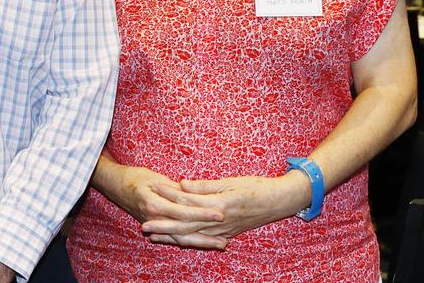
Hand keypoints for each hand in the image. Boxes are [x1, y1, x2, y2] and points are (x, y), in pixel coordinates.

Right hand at [97, 164, 226, 248]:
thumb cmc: (136, 177)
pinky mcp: (155, 227)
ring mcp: (155, 225)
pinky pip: (172, 238)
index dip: (203, 214)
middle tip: (226, 240)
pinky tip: (201, 244)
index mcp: (156, 204)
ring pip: (180, 238)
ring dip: (201, 242)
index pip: (184, 212)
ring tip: (220, 244)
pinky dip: (188, 242)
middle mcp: (155, 218)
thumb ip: (175, 189)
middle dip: (206, 236)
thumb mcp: (156, 178)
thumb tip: (195, 194)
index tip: (221, 214)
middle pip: (185, 231)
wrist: (115, 185)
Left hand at [144, 174, 306, 241]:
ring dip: (172, 237)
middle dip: (163, 226)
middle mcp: (218, 222)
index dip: (168, 196)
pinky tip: (176, 241)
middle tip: (144, 226)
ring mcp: (222, 231)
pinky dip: (188, 241)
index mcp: (218, 206)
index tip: (153, 190)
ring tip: (154, 236)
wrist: (279, 202)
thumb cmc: (256, 187)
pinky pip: (203, 240)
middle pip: (185, 226)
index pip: (187, 202)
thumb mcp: (230, 182)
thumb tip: (182, 185)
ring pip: (192, 236)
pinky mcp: (226, 234)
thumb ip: (205, 186)